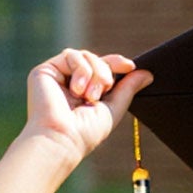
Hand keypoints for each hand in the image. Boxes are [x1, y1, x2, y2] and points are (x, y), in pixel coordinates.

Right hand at [21, 50, 146, 168]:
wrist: (63, 137)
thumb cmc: (87, 131)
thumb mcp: (114, 108)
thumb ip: (128, 89)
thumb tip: (147, 73)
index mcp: (86, 91)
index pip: (103, 68)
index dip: (117, 63)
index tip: (130, 66)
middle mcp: (71, 82)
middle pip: (96, 59)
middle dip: (106, 72)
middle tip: (104, 90)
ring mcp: (58, 75)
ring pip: (85, 55)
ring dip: (95, 73)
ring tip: (90, 96)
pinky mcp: (45, 70)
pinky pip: (71, 55)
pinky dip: (81, 70)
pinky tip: (77, 90)